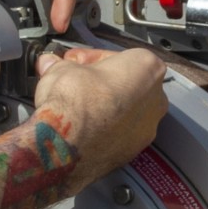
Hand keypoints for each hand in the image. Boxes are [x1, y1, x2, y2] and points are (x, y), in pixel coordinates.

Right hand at [32, 47, 167, 188]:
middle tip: (76, 84)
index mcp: (147, 66)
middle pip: (126, 85)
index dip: (90, 60)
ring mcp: (149, 128)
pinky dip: (105, 131)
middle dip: (101, 84)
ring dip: (104, 108)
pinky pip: (120, 134)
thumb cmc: (74, 97)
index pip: (117, 57)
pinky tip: (84, 130)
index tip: (74, 63)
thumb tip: (51, 64)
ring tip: (77, 110)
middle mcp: (156, 98)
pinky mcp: (135, 151)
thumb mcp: (63, 67)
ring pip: (125, 112)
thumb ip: (63, 65)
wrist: (69, 143)